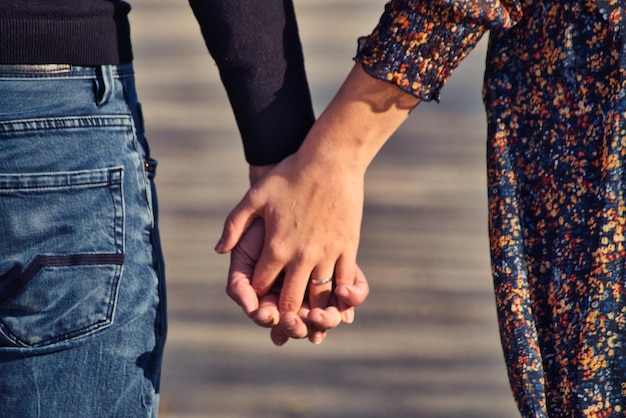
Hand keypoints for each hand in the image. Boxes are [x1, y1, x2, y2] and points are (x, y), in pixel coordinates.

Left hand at [219, 151, 364, 330]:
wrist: (330, 159)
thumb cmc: (289, 174)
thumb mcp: (254, 196)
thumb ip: (233, 225)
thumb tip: (219, 251)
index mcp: (275, 247)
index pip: (262, 285)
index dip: (258, 295)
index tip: (258, 299)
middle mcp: (300, 256)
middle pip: (290, 300)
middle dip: (285, 315)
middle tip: (283, 322)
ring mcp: (326, 253)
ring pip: (319, 296)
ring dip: (314, 312)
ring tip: (310, 320)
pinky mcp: (347, 247)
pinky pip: (344, 281)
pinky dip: (341, 298)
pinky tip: (338, 303)